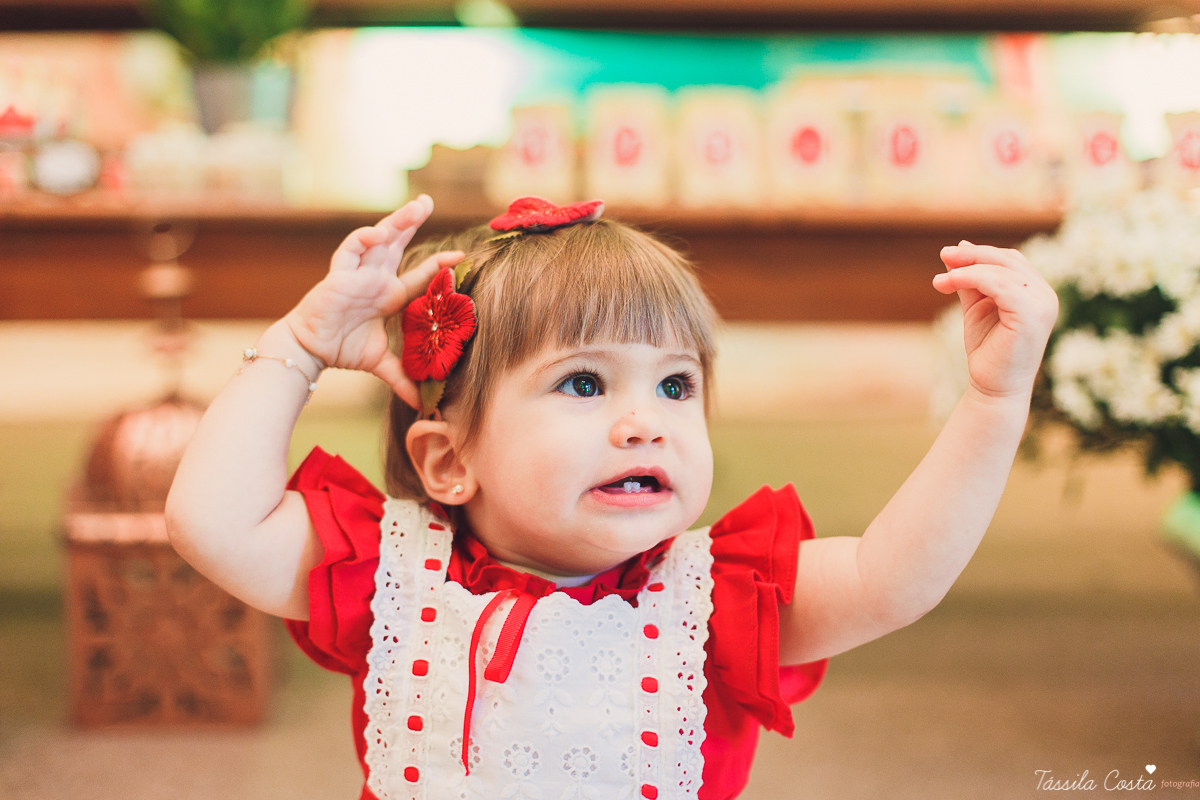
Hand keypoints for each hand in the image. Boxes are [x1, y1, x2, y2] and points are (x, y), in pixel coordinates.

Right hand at [284, 195, 463, 408]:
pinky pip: (350, 249)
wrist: (310, 352)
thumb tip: (424, 405)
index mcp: (388, 295)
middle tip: (427, 202)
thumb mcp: (381, 364)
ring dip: (396, 222)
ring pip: (378, 239)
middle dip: (411, 221)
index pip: (418, 275)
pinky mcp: (338, 274)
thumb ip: (403, 379)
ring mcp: (357, 273)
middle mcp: (375, 278)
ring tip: (417, 207)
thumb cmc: (342, 351)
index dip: (438, 265)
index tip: (460, 256)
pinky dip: (363, 238)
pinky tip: (379, 231)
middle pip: (397, 243)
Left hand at [933, 241, 1058, 400]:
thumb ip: (970, 279)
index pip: (1009, 259)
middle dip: (971, 255)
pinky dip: (971, 278)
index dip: (979, 253)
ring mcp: (1042, 303)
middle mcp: (1045, 294)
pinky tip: (948, 283)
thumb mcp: (976, 307)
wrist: (993, 387)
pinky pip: (999, 285)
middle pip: (1006, 259)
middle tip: (943, 256)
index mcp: (1036, 291)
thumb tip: (958, 247)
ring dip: (966, 269)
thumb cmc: (987, 350)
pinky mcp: (1032, 314)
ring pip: (1000, 270)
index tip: (948, 255)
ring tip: (939, 281)